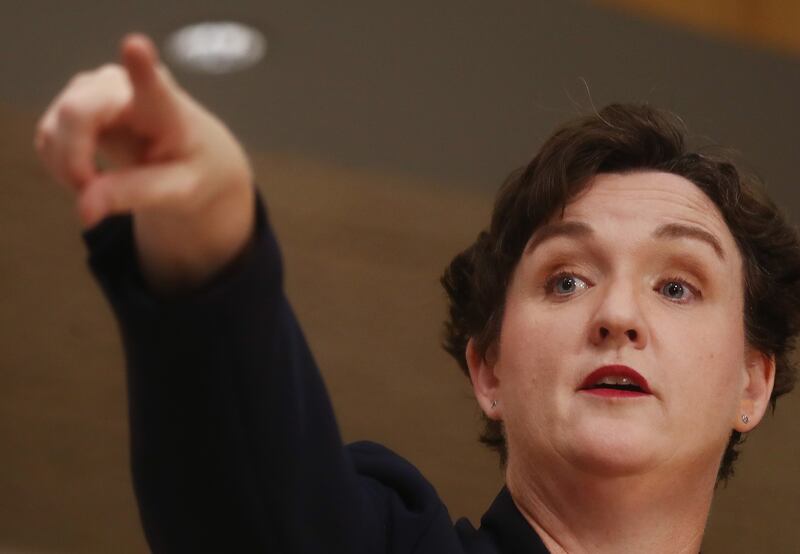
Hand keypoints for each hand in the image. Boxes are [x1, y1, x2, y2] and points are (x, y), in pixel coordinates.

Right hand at [35, 33, 254, 291]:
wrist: (193, 155)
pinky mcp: (75, 100)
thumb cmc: (193, 170)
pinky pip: (47, 137)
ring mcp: (94, 87)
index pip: (150, 82)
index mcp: (165, 106)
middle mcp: (125, 84)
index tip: (136, 48)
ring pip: (54, 128)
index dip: (139, 65)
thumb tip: (83, 212)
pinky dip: (62, 166)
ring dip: (69, 170)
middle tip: (97, 194)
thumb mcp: (178, 193)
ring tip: (105, 187)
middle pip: (75, 114)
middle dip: (75, 163)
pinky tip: (92, 175)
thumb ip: (133, 196)